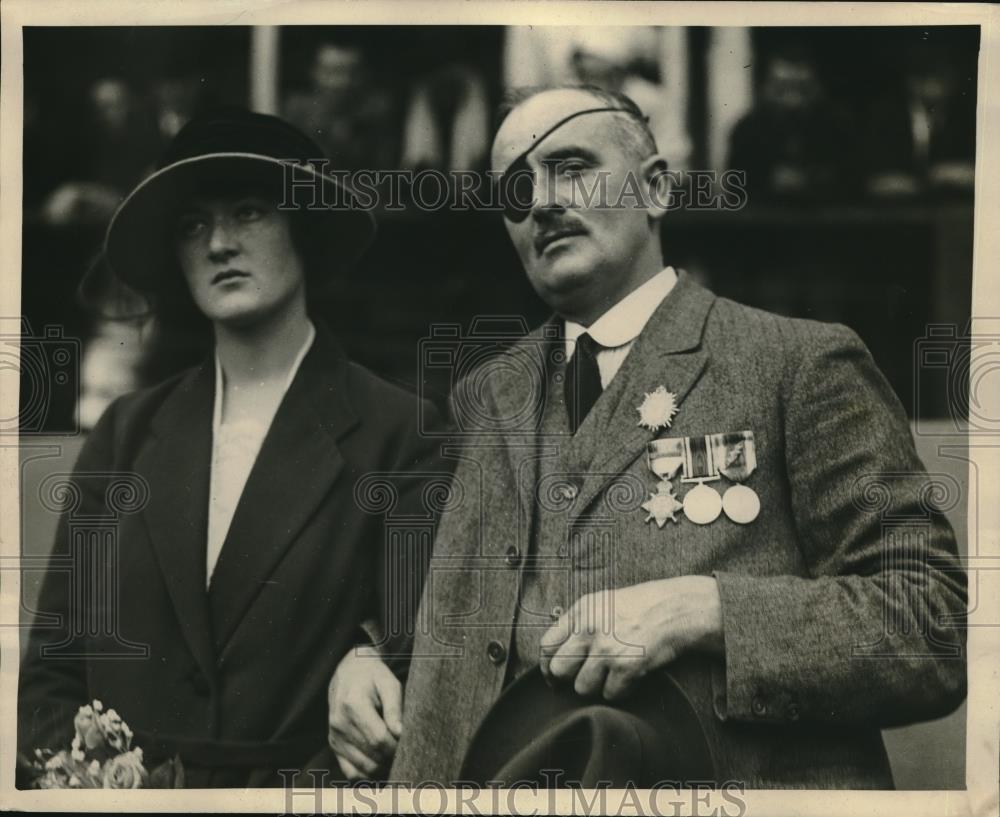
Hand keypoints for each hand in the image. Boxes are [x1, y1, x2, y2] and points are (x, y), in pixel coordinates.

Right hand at [327, 646, 402, 780]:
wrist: (349, 672)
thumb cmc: (373, 676)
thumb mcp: (389, 683)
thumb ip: (395, 708)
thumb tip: (400, 733)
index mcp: (353, 705)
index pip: (379, 739)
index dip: (397, 746)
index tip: (408, 742)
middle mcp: (340, 723)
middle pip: (372, 755)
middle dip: (392, 756)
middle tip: (404, 748)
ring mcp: (335, 736)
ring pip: (364, 767)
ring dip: (383, 766)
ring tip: (393, 753)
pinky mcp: (334, 744)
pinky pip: (351, 772)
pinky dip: (368, 773)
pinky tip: (379, 762)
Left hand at [539, 576, 723, 700]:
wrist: (675, 609)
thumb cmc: (640, 606)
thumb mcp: (601, 603)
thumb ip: (577, 623)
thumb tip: (557, 651)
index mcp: (580, 612)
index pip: (546, 645)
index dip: (547, 666)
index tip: (553, 677)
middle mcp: (589, 630)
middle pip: (559, 670)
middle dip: (568, 680)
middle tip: (582, 680)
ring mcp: (606, 649)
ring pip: (582, 687)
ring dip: (597, 687)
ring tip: (612, 674)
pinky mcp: (626, 666)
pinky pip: (609, 694)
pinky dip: (620, 691)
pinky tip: (629, 678)